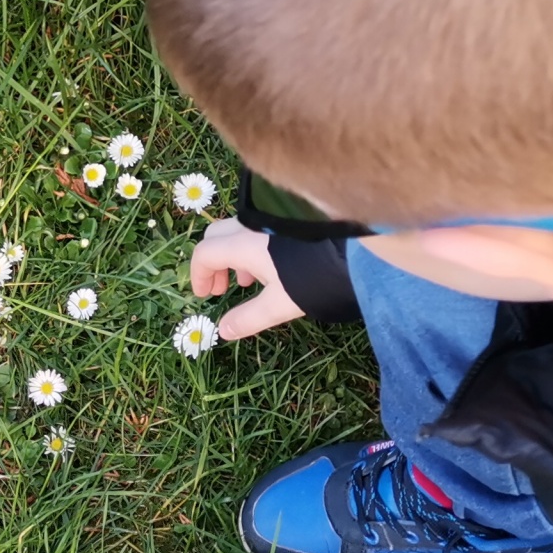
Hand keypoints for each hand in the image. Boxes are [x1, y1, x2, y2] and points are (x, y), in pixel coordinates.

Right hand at [190, 219, 305, 340]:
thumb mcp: (279, 305)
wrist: (355, 255)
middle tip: (220, 288)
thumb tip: (223, 331)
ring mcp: (270, 222)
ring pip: (237, 233)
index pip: (205, 253)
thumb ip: (248, 318)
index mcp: (243, 245)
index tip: (204, 296)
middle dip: (212, 263)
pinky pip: (256, 232)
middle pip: (216, 237)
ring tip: (246, 283)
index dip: (198, 275)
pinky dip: (251, 250)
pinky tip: (269, 270)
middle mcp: (252, 227)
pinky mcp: (287, 223)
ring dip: (232, 258)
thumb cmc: (313, 278)